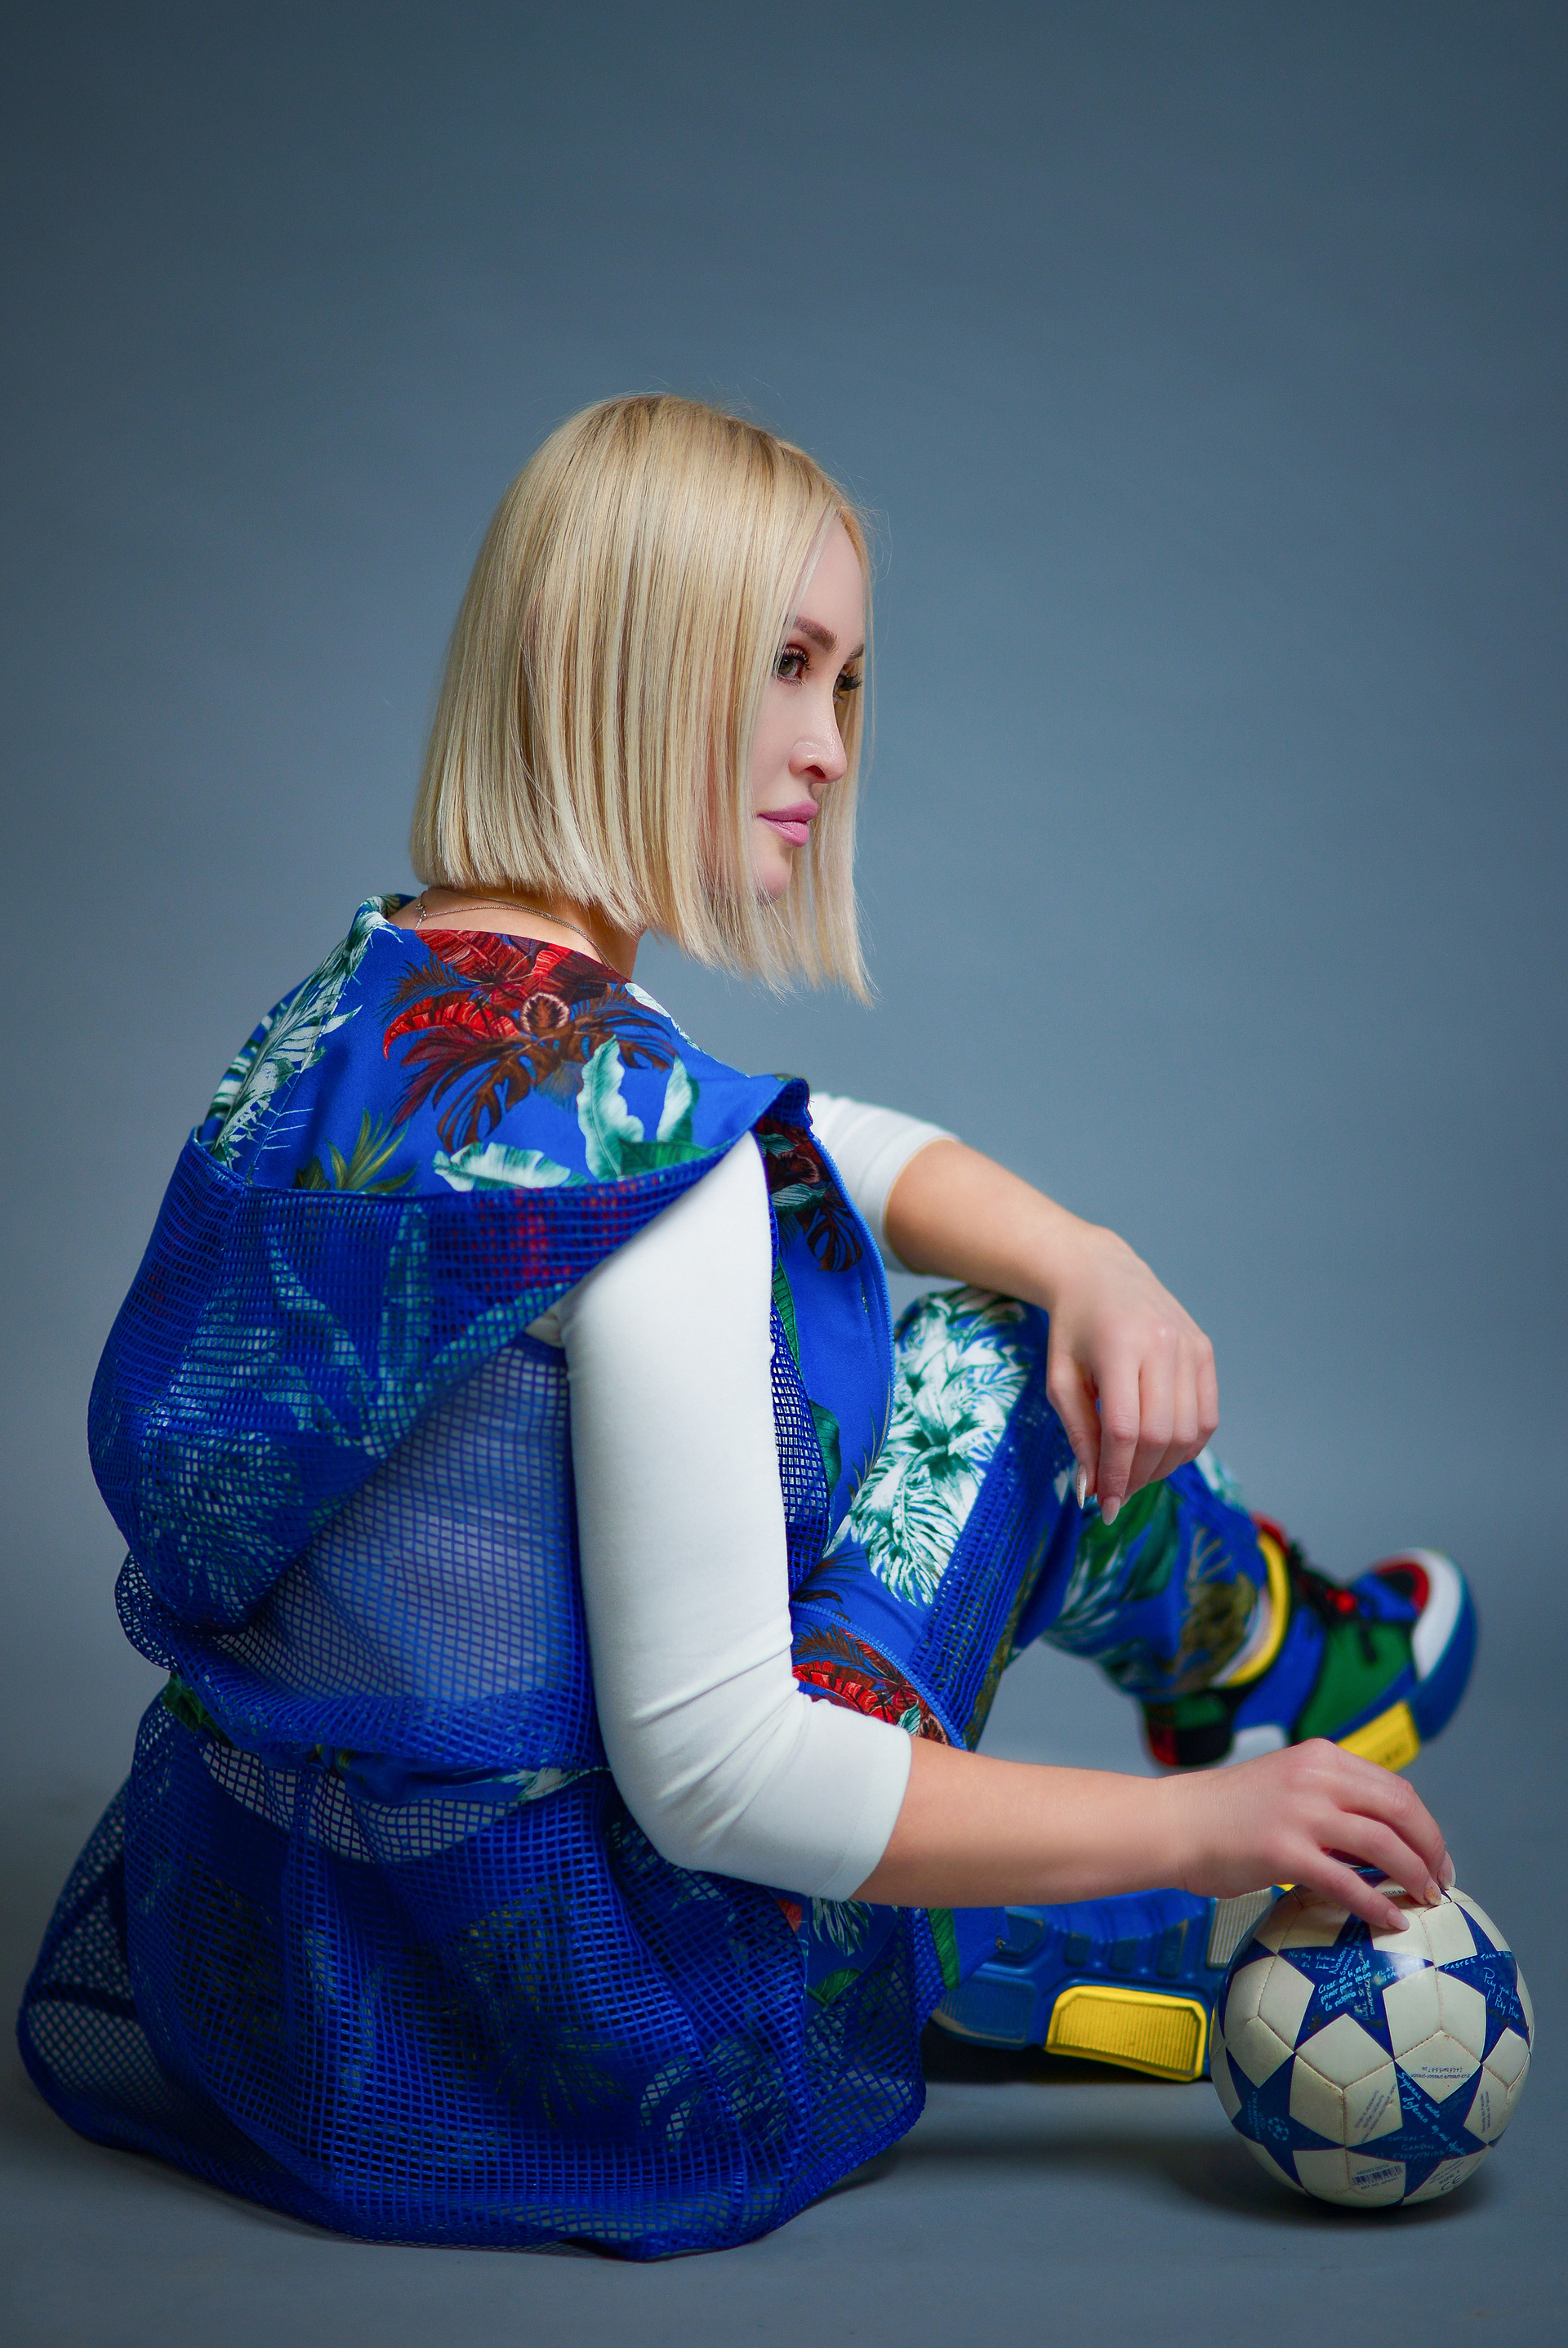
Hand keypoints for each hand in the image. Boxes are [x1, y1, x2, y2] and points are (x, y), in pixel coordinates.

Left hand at [1041, 1222, 1218, 1522]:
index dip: (1117, 1475)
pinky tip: (1160, 1454)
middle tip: (1116, 1494)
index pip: (1127, 1429)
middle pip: (1161, 1435)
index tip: (1103, 1505)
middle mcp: (1164, 1344)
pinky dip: (1186, 1446)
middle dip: (1138, 1477)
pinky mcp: (1205, 1352)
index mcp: (1121, 1346)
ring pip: (1189, 1432)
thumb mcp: (1060, 1378)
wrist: (1099, 1273)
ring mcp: (1191, 1347)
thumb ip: (1078, 1433)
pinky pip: (1207, 1417)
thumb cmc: (1073, 1328)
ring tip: (1135, 1475)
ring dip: (1163, 1467)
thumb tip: (1093, 1490)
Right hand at [1163, 1740, 1455, 1933]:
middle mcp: (1316, 1777)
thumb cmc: (1226, 1814)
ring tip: (1424, 1901)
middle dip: (1431, 1848)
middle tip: (1440, 1881)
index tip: (1434, 1855)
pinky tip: (1391, 1922)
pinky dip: (1377, 1905)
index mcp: (1320, 1757)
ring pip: (1383, 1844)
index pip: (1394, 1787)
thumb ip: (1330, 1803)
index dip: (1424, 1825)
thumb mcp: (1286, 1787)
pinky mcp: (1284, 1851)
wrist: (1173, 1822)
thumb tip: (1381, 1846)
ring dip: (1413, 1876)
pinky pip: (1348, 1882)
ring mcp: (1300, 1812)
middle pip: (1400, 1810)